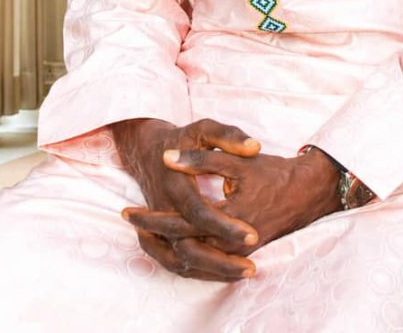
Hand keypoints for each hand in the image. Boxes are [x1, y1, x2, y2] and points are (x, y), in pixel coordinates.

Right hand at [112, 117, 260, 281]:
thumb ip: (229, 137)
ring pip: (183, 261)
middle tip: (252, 266)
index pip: (199, 214)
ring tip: (246, 272)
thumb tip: (254, 147)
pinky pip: (178, 262)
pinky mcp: (161, 235)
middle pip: (189, 248)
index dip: (225, 227)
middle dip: (221, 261)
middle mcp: (165, 210)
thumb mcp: (205, 130)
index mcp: (175, 185)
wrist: (149, 151)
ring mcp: (159, 226)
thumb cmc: (182, 139)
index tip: (252, 235)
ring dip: (213, 271)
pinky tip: (228, 272)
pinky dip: (201, 270)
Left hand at [126, 145, 340, 255]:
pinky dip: (186, 251)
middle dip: (153, 233)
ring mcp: (237, 252)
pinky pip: (207, 260)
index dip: (151, 218)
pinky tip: (173, 238)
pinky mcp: (241, 253)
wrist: (307, 191)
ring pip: (193, 258)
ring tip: (144, 231)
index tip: (128, 211)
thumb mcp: (237, 160)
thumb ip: (202, 160)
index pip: (179, 225)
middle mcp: (231, 243)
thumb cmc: (272, 173)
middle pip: (182, 246)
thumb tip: (168, 157)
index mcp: (226, 220)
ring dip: (167, 245)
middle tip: (128, 218)